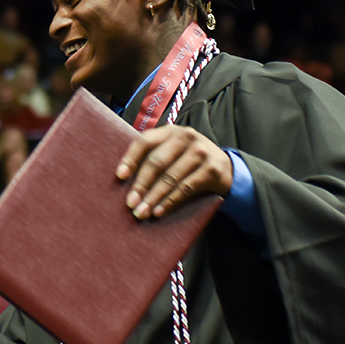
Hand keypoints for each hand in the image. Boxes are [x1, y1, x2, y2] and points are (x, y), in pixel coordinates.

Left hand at [116, 125, 231, 219]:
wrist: (224, 168)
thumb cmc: (187, 162)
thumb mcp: (172, 153)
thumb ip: (153, 157)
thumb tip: (123, 181)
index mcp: (170, 131)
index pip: (145, 141)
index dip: (131, 159)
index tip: (120, 176)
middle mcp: (186, 137)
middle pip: (157, 162)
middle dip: (141, 185)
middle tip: (130, 203)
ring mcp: (201, 151)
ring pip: (171, 177)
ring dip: (153, 198)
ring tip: (141, 212)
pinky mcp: (212, 169)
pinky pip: (186, 188)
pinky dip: (170, 201)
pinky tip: (159, 211)